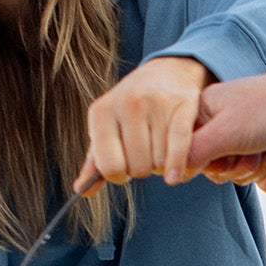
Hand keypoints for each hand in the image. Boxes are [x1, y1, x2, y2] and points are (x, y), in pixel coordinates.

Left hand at [76, 55, 214, 191]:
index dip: (118, 176)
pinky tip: (176, 175)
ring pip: (160, 161)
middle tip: (147, 157)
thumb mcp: (108, 129)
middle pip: (138, 167)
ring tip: (162, 151)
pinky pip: (180, 147)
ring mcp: (155, 103)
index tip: (125, 169)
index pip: (109, 166)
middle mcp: (127, 104)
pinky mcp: (182, 105)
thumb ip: (96, 161)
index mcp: (101, 112)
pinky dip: (178, 166)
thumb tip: (82, 191)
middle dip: (144, 169)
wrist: (166, 74)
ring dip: (164, 166)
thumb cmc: (132, 109)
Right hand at [187, 54, 265, 191]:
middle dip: (237, 167)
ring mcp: (249, 134)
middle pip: (216, 166)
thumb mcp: (226, 133)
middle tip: (252, 151)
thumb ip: (194, 153)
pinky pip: (262, 175)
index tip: (222, 155)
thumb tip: (170, 171)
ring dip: (259, 167)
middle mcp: (223, 122)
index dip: (205, 163)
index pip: (187, 152)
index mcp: (203, 111)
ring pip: (241, 172)